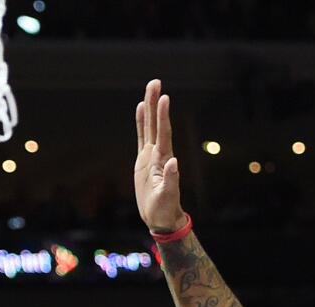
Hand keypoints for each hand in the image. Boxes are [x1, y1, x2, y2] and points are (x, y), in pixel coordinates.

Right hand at [134, 79, 185, 231]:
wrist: (160, 217)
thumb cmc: (164, 209)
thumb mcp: (167, 197)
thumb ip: (170, 180)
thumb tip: (173, 163)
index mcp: (163, 160)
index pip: (163, 134)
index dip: (163, 116)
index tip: (164, 98)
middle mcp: (158, 153)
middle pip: (156, 123)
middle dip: (155, 103)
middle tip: (155, 82)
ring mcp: (151, 155)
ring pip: (150, 126)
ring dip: (150, 107)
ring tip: (150, 87)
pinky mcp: (144, 159)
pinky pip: (142, 136)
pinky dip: (142, 122)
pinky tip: (142, 109)